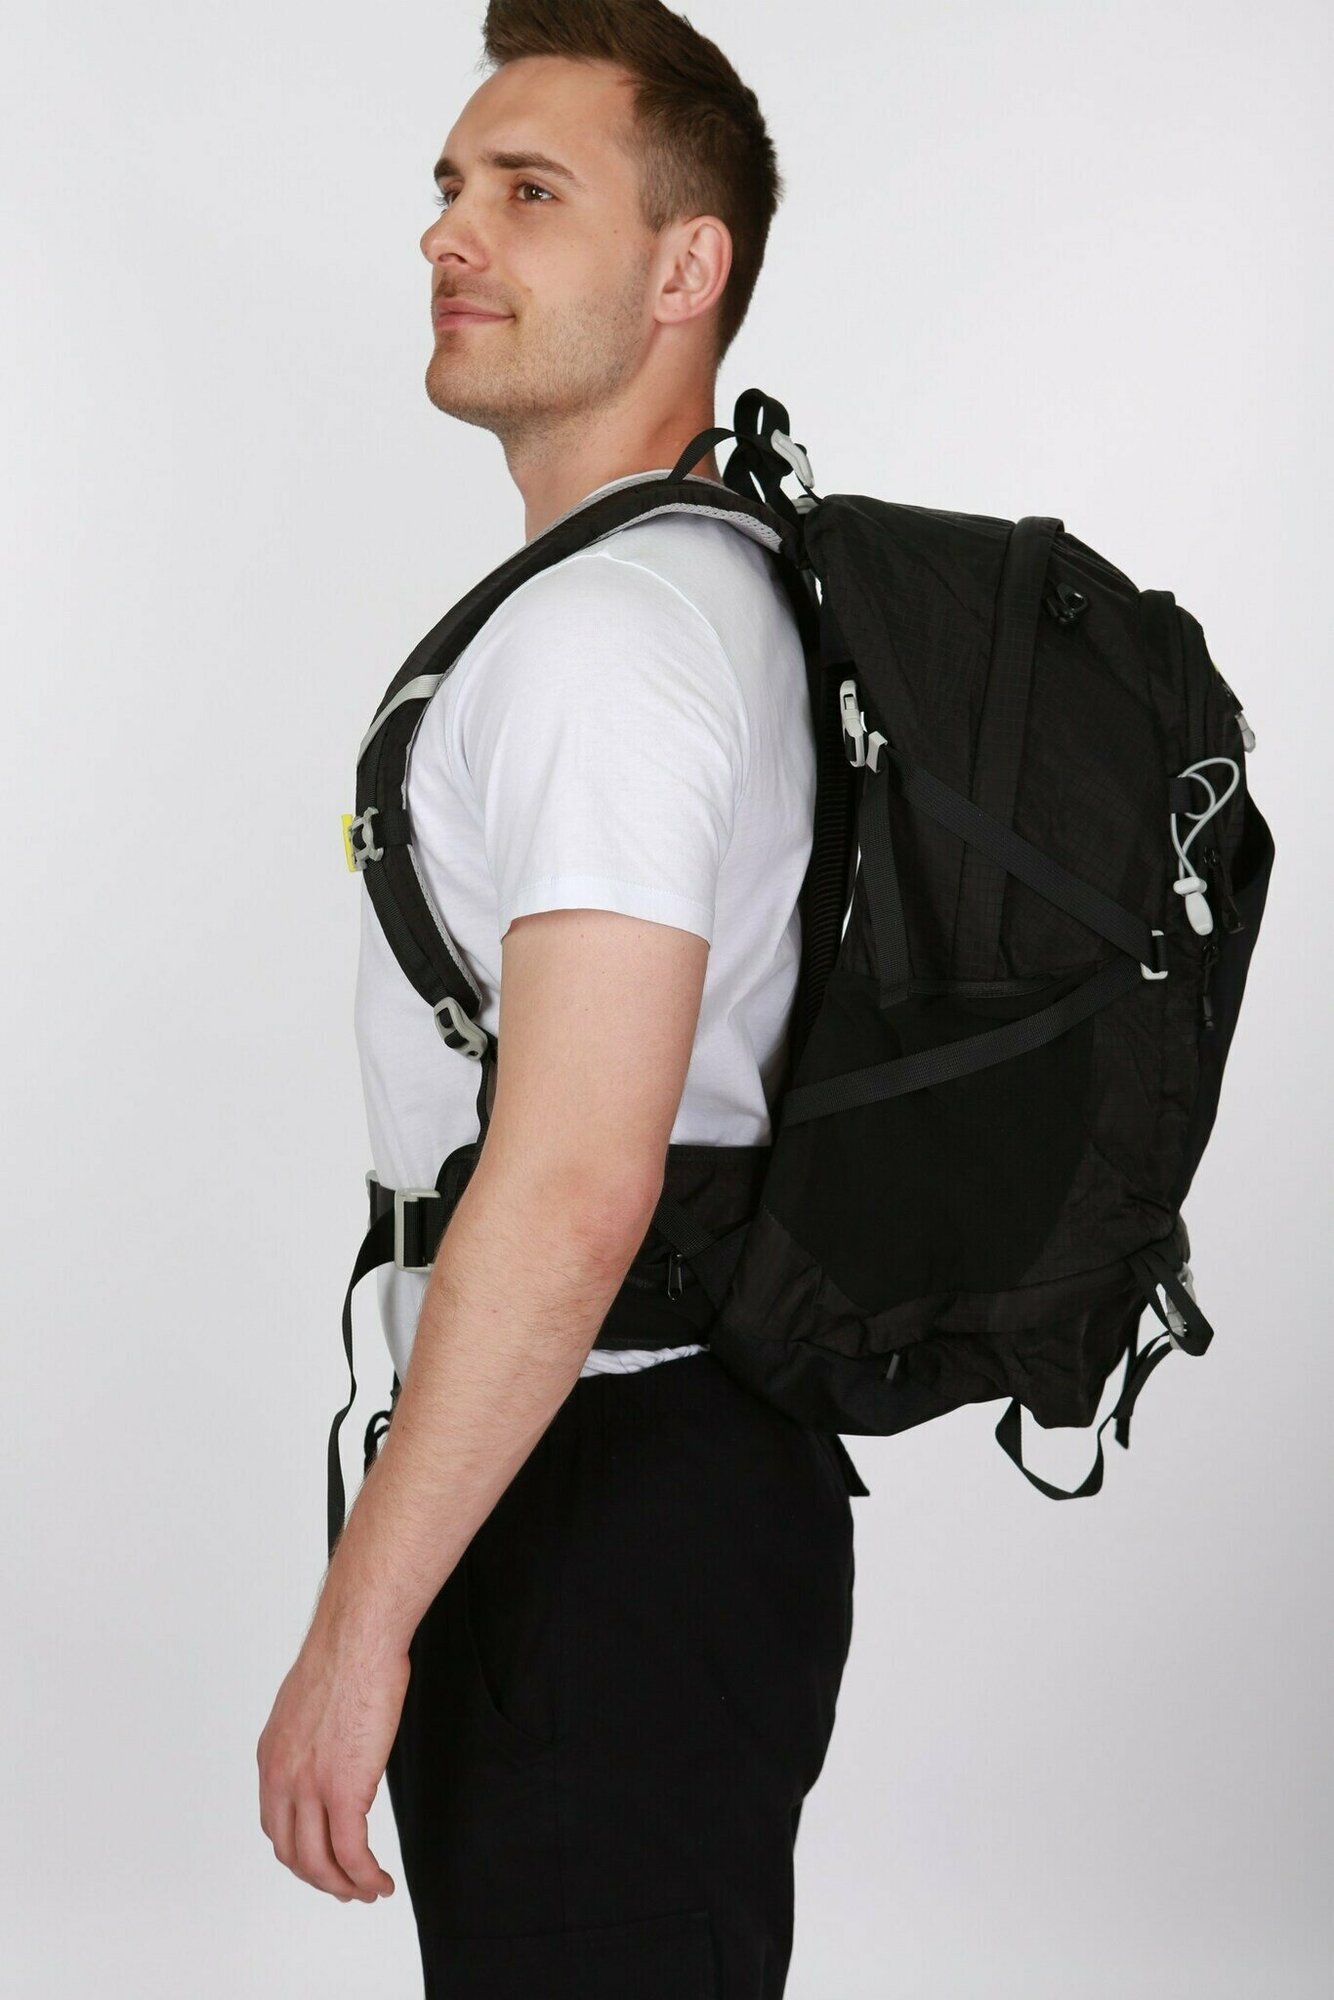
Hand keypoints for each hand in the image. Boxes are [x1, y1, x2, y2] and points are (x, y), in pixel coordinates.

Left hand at [257, 1622, 408, 1902]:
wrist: (356, 1639)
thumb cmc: (345, 1654)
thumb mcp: (310, 1701)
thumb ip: (312, 1734)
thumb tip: (333, 1744)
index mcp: (271, 1757)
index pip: (276, 1824)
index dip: (299, 1851)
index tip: (323, 1859)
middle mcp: (281, 1778)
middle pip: (293, 1853)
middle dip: (320, 1877)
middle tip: (346, 1887)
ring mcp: (310, 1788)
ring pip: (320, 1864)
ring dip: (345, 1886)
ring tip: (369, 1891)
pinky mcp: (344, 1792)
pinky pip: (352, 1854)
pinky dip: (366, 1877)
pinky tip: (381, 1882)